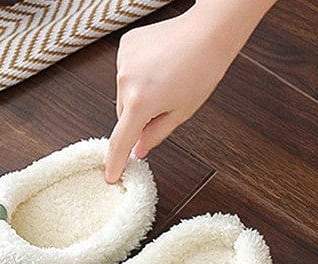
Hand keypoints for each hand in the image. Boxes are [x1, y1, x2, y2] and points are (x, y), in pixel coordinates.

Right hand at [105, 5, 249, 182]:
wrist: (207, 33)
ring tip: (165, 81)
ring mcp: (123, 61)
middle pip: (123, 115)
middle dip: (137, 119)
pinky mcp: (126, 46)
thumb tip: (140, 150)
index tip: (111, 175)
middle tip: (163, 108)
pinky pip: (127, 71)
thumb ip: (156, 134)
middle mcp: (126, 81)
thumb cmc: (201, 71)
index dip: (116, 162)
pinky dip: (139, 75)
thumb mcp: (181, 113)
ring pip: (125, 93)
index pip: (121, 141)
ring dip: (138, 95)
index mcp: (140, 103)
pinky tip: (159, 66)